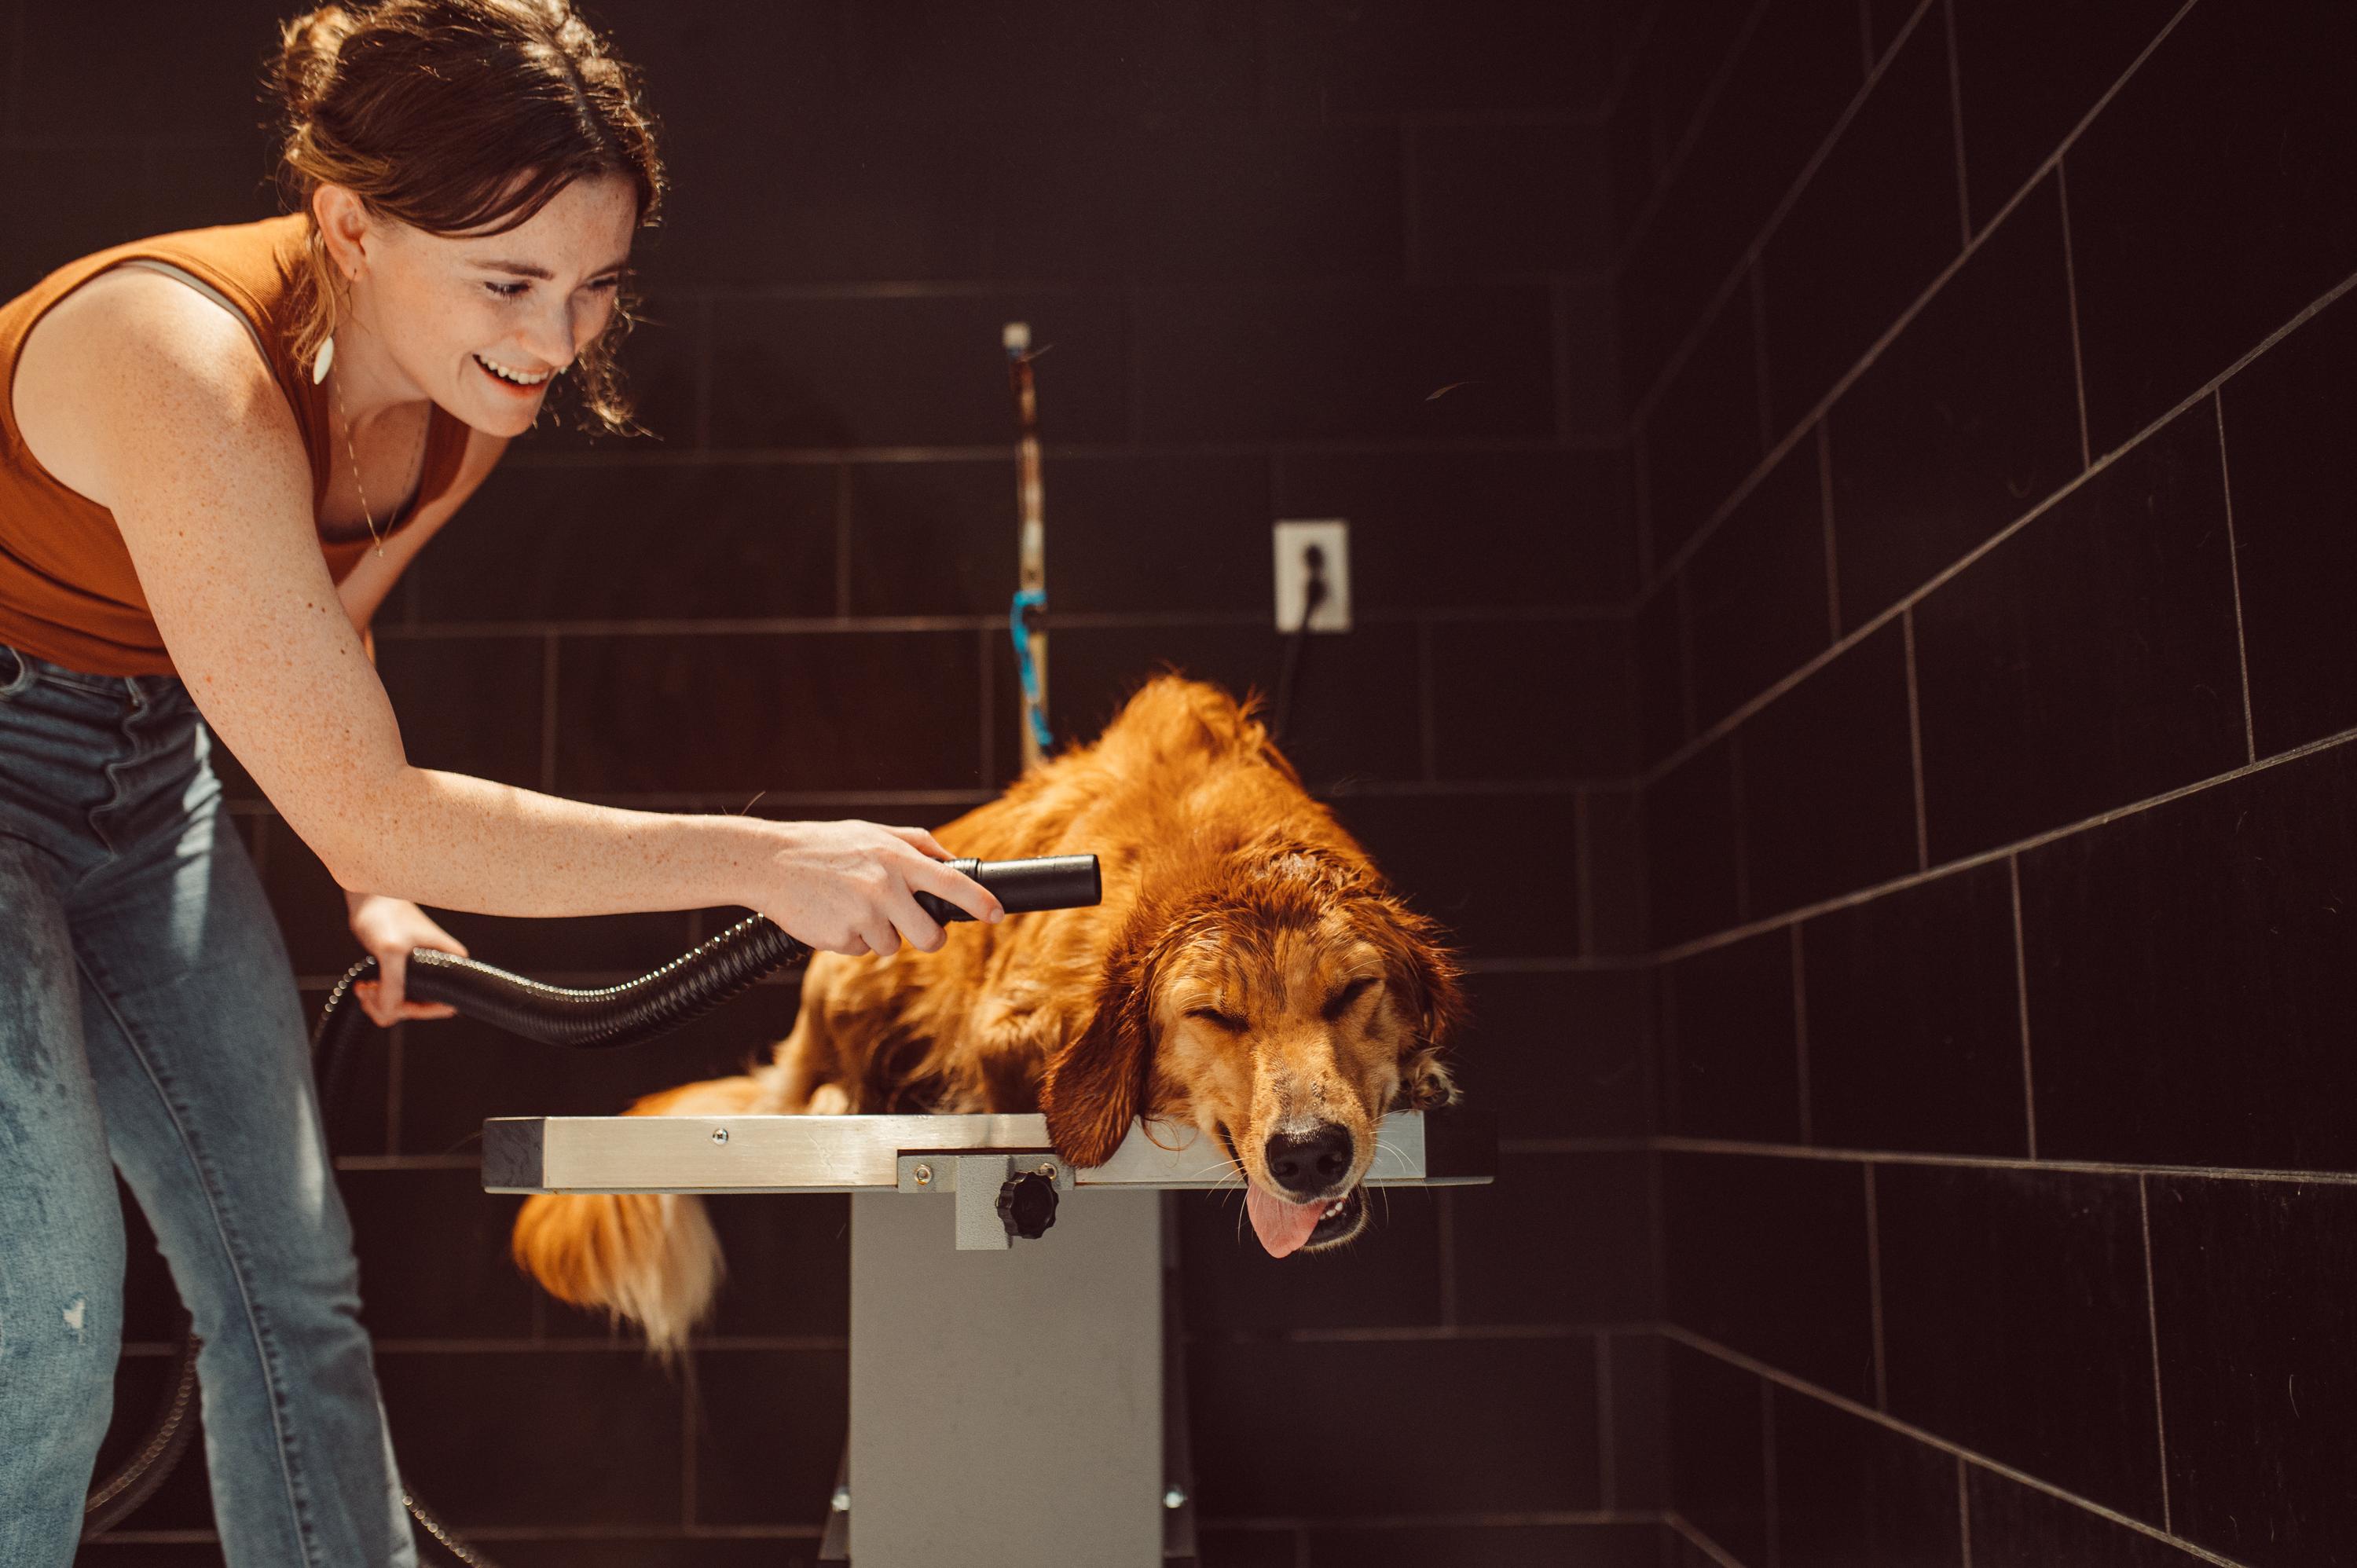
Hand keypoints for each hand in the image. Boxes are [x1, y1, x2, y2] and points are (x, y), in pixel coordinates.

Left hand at [345, 891, 470, 1026]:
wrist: (369, 899)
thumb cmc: (386, 916)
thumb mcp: (391, 950)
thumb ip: (393, 983)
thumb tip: (391, 1013)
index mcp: (451, 964)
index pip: (441, 1005)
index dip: (412, 1009)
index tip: (388, 996)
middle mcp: (440, 972)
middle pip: (417, 1009)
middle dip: (389, 1005)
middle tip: (368, 989)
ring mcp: (420, 974)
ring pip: (402, 1007)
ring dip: (379, 1003)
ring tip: (364, 987)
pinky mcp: (403, 973)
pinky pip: (392, 999)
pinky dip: (376, 998)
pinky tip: (364, 986)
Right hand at [754, 821, 1004, 956]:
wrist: (770, 862)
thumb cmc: (824, 845)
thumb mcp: (873, 832)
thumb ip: (916, 844)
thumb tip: (952, 861)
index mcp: (896, 859)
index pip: (951, 883)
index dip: (979, 902)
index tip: (997, 914)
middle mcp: (884, 888)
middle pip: (930, 936)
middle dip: (927, 938)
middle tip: (912, 926)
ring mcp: (862, 916)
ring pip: (892, 946)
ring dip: (879, 934)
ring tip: (852, 905)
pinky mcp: (840, 938)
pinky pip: (860, 950)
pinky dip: (852, 939)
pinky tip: (833, 914)